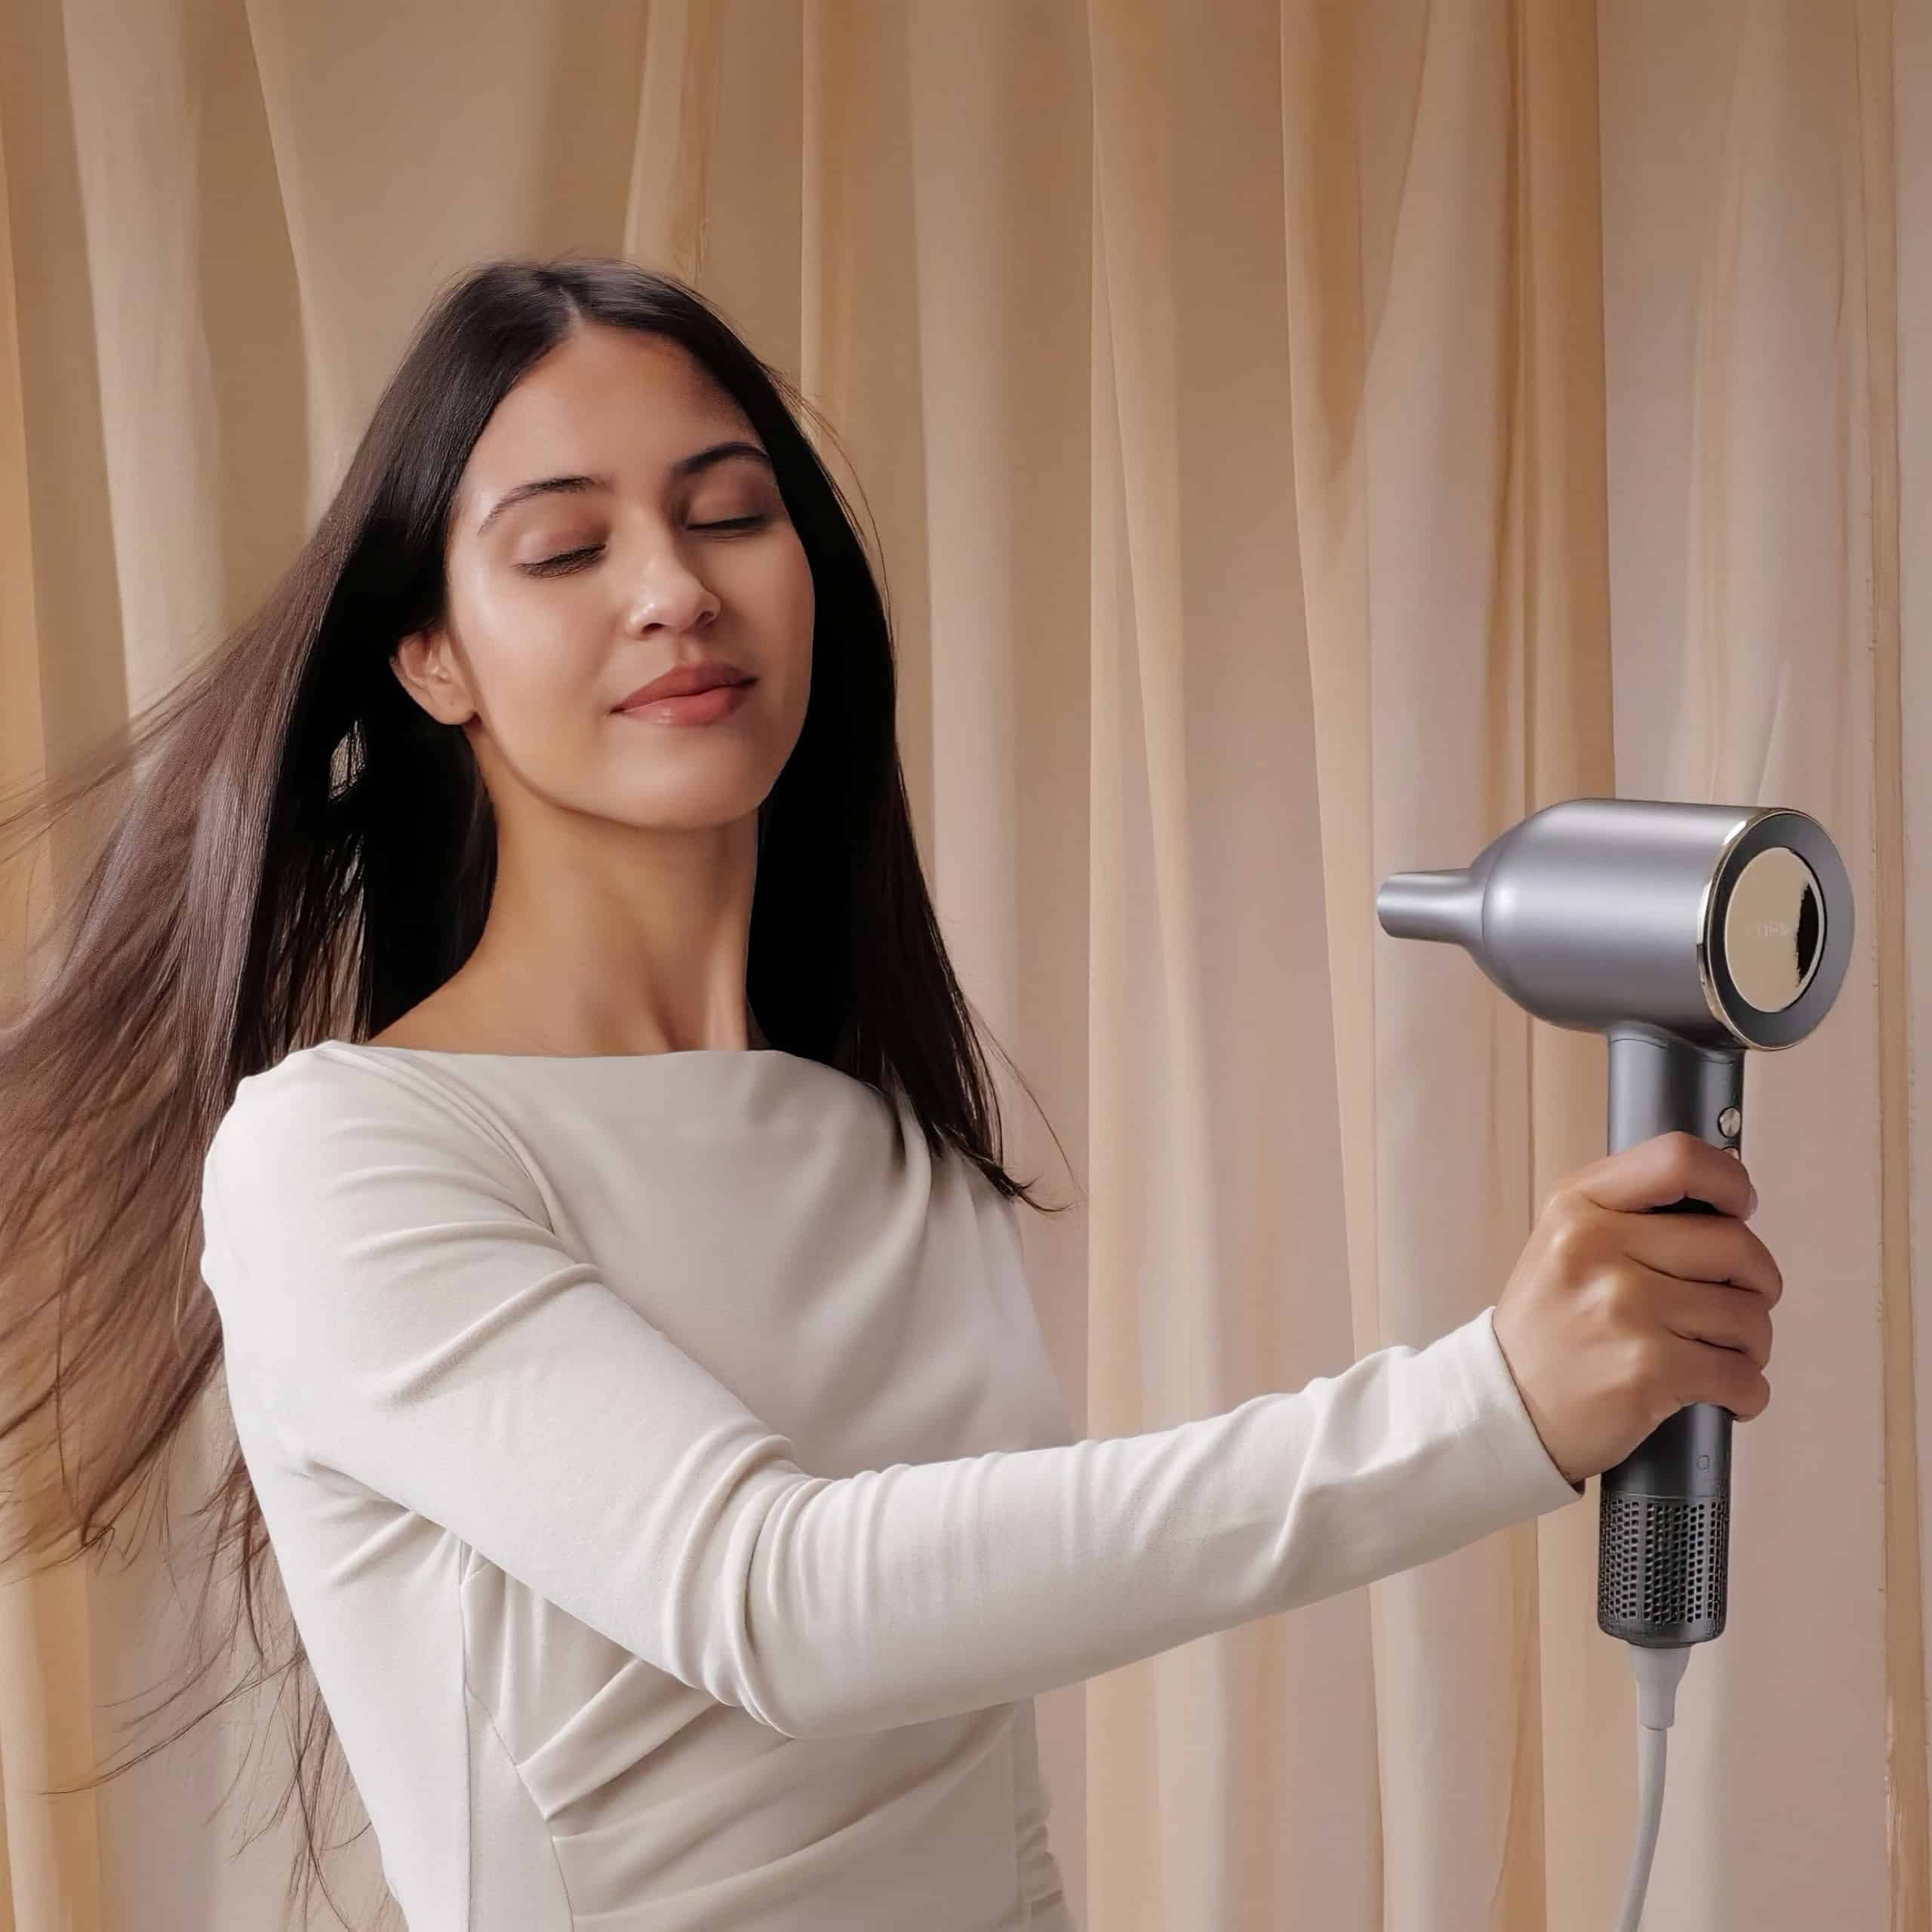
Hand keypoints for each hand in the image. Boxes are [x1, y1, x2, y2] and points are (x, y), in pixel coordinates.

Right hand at [1492, 1131, 1782, 1487]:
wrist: (1506, 1405)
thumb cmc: (1550, 1325)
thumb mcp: (1564, 1242)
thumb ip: (1630, 1213)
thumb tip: (1729, 1206)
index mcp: (1578, 1206)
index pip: (1679, 1160)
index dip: (1730, 1183)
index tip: (1739, 1211)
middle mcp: (1597, 1247)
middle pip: (1736, 1244)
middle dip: (1755, 1282)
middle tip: (1736, 1304)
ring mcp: (1624, 1308)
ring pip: (1749, 1315)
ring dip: (1751, 1344)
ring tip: (1719, 1354)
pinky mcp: (1647, 1368)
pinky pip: (1742, 1376)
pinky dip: (1747, 1392)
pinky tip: (1724, 1393)